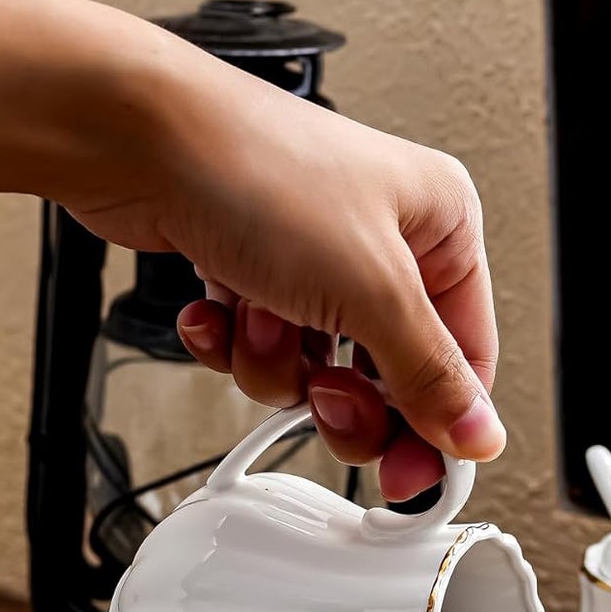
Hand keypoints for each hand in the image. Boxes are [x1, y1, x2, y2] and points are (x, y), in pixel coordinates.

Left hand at [66, 51, 503, 500]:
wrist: (131, 136)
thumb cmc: (255, 170)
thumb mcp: (371, 292)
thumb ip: (430, 376)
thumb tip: (479, 434)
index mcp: (440, 227)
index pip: (466, 358)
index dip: (438, 425)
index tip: (409, 475)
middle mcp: (385, 242)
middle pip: (392, 379)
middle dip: (344, 398)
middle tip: (324, 395)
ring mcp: (316, 259)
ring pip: (317, 374)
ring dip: (277, 366)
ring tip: (259, 316)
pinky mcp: (255, 273)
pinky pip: (262, 352)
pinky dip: (235, 343)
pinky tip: (221, 308)